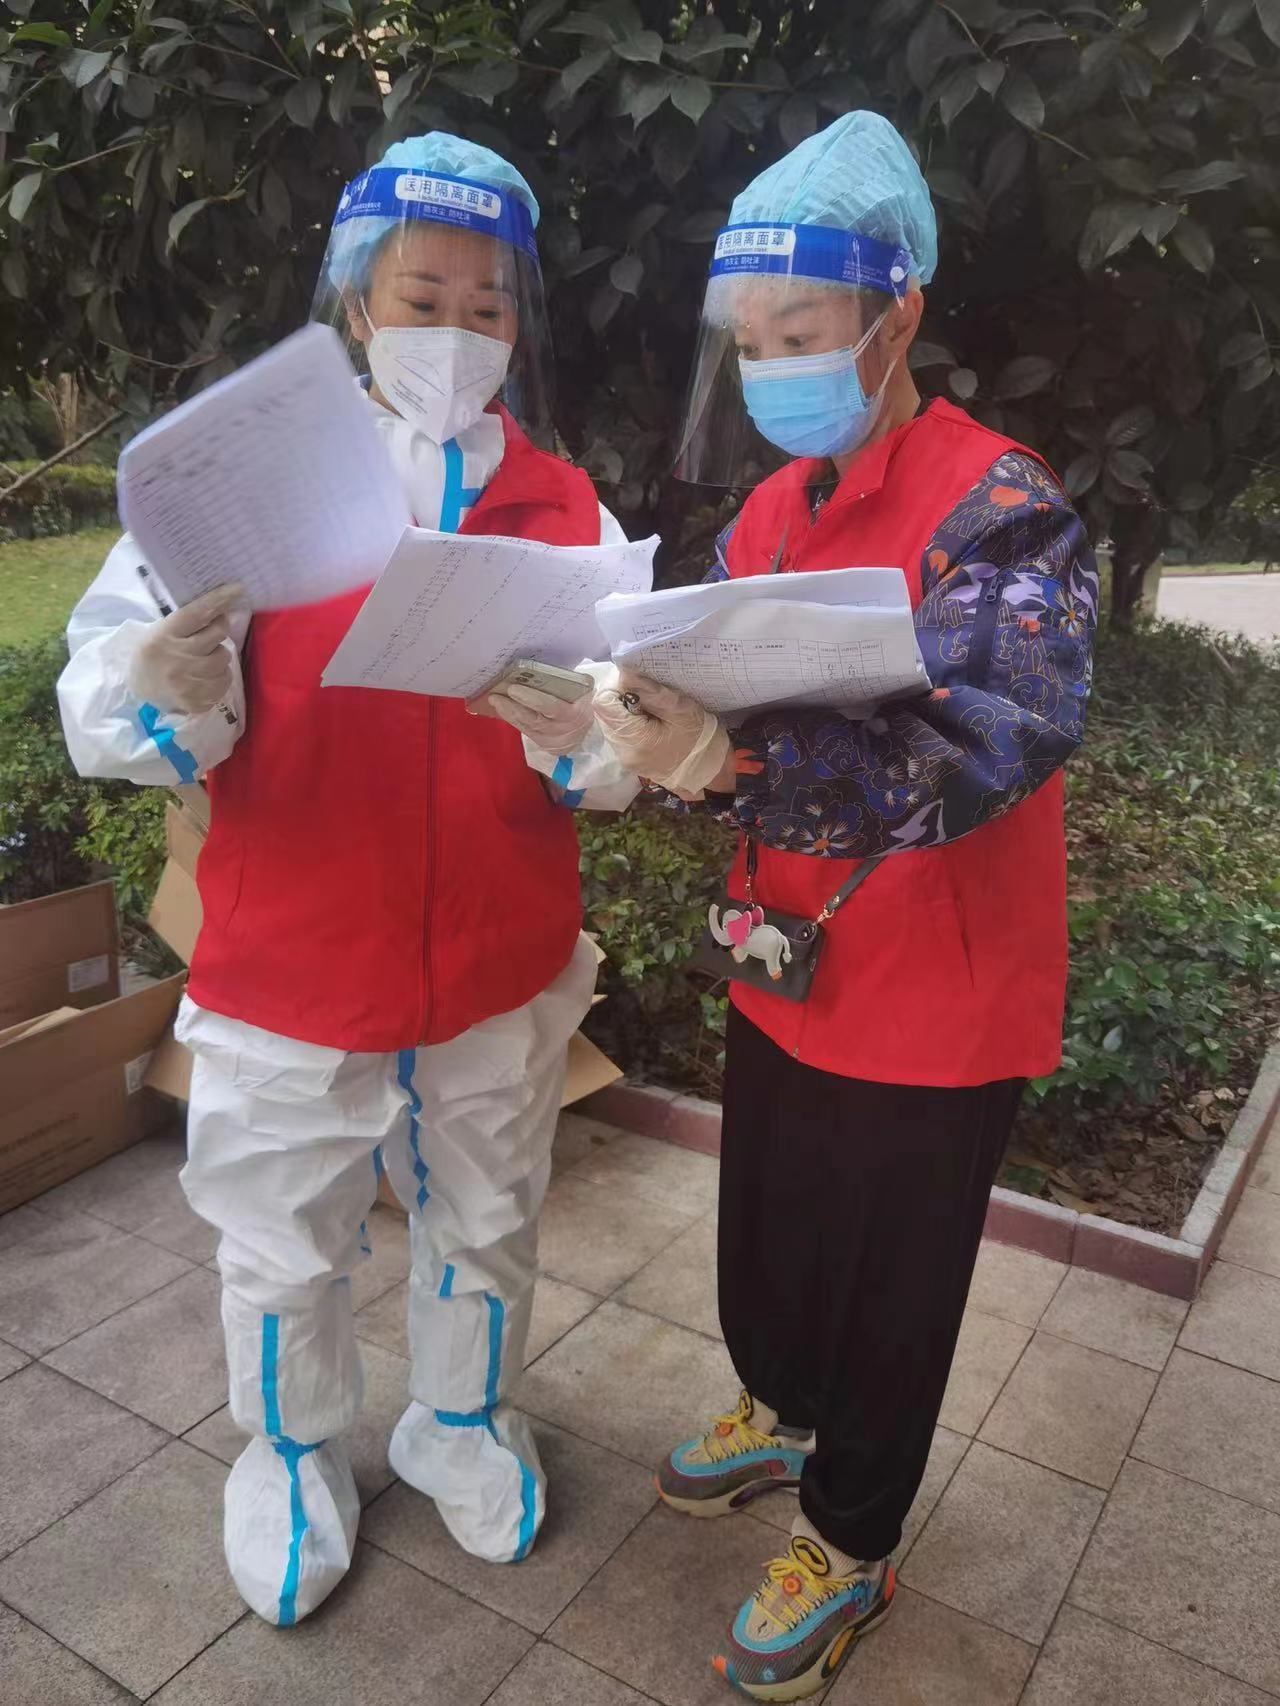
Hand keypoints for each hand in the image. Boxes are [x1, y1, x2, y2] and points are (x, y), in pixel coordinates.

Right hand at [127, 583, 242, 714]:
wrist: (140, 691)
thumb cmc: (155, 655)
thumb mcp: (160, 632)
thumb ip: (186, 622)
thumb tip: (220, 607)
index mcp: (164, 636)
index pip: (197, 613)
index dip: (218, 600)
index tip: (236, 589)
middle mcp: (177, 658)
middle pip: (217, 634)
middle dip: (219, 630)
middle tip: (210, 633)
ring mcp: (188, 682)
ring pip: (224, 657)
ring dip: (219, 655)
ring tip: (203, 659)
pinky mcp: (197, 700)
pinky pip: (224, 680)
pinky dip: (220, 676)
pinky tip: (205, 677)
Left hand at [467, 681, 594, 751]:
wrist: (591, 727)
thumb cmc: (584, 701)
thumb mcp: (584, 690)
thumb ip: (570, 682)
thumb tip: (538, 670)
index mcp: (576, 714)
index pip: (551, 707)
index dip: (531, 698)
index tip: (513, 688)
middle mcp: (564, 730)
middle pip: (535, 720)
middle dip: (513, 707)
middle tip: (496, 695)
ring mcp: (553, 741)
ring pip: (527, 727)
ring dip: (508, 713)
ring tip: (495, 700)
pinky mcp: (544, 744)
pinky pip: (526, 731)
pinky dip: (513, 720)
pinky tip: (503, 709)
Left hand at [593, 670, 730, 794]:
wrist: (709, 773)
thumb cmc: (700, 739)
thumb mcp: (681, 709)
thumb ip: (651, 692)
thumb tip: (625, 674)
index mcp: (634, 740)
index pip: (603, 703)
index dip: (614, 684)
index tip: (634, 678)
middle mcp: (622, 751)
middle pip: (603, 712)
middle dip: (619, 695)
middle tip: (644, 689)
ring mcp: (624, 757)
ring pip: (610, 721)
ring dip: (624, 707)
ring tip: (649, 704)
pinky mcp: (628, 758)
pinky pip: (619, 731)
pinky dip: (629, 719)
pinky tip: (648, 717)